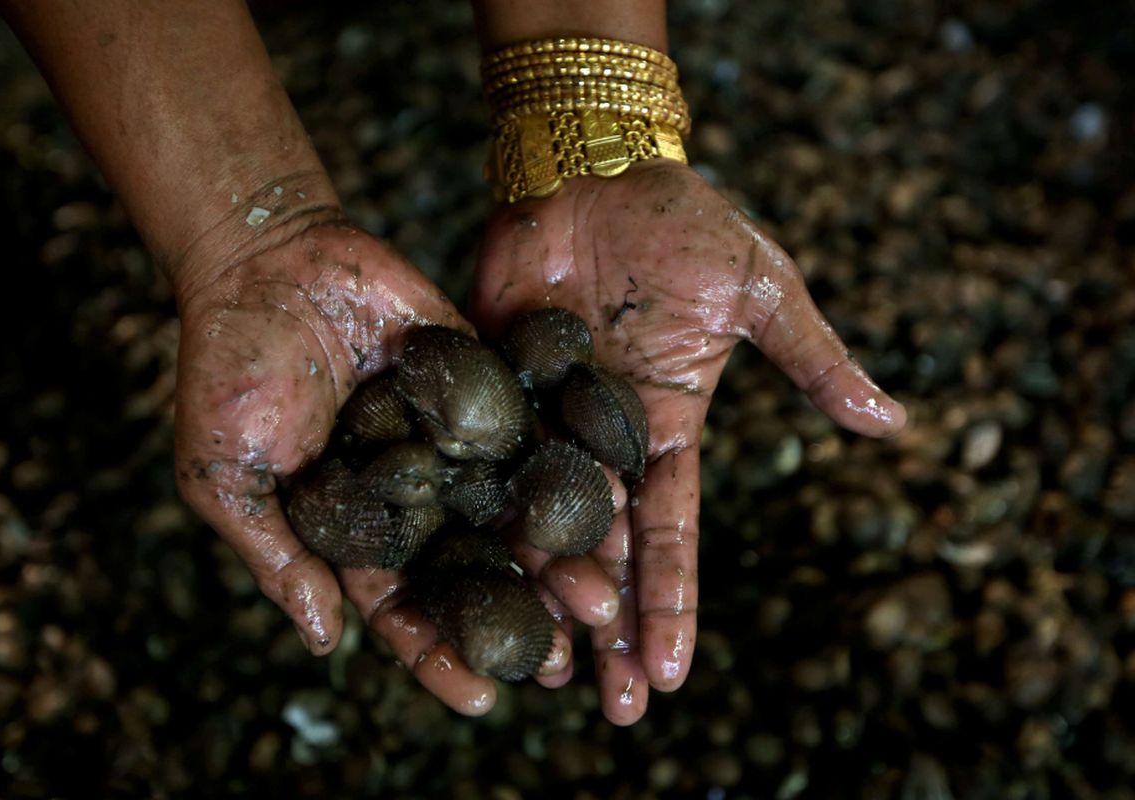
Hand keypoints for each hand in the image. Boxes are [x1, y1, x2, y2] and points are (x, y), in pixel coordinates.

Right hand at [172, 211, 588, 713]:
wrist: (265, 259)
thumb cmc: (228, 369)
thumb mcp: (226, 477)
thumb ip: (278, 556)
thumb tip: (323, 642)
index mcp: (352, 523)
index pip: (399, 605)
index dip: (434, 653)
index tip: (481, 697)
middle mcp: (410, 489)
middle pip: (471, 567)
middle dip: (516, 616)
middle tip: (566, 661)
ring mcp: (448, 438)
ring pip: (509, 510)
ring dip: (554, 557)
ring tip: (602, 602)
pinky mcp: (480, 383)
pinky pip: (528, 431)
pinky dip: (563, 466)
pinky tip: (605, 501)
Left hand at [471, 160, 907, 723]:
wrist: (593, 167)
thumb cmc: (684, 221)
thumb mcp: (761, 290)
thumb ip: (811, 361)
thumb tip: (893, 425)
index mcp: (667, 427)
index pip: (672, 532)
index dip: (673, 601)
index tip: (673, 672)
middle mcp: (602, 440)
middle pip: (605, 550)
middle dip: (612, 628)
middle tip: (612, 707)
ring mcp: (541, 419)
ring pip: (538, 524)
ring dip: (542, 597)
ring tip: (543, 673)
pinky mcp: (488, 390)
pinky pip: (480, 465)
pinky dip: (474, 519)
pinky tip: (464, 578)